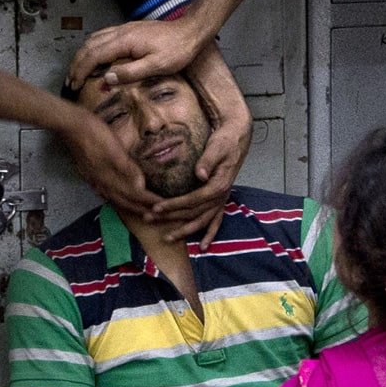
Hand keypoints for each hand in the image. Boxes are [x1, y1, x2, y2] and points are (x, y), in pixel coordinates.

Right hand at [59, 112, 161, 216]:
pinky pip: (105, 193)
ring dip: (127, 206)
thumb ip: (127, 169)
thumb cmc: (95, 134)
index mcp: (110, 178)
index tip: (164, 207)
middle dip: (140, 209)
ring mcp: (94, 180)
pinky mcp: (89, 174)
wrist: (71, 126)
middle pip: (124, 201)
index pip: (134, 194)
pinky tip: (114, 196)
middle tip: (155, 216)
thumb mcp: (114, 150)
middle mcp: (102, 183)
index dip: (149, 201)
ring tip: (138, 211)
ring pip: (114, 199)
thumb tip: (140, 187)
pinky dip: (114, 199)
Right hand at [66, 16, 210, 89]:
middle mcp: (120, 32)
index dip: (80, 71)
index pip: (93, 56)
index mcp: (124, 41)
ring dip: (83, 55)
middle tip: (70, 81)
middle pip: (88, 46)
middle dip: (76, 64)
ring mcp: (124, 29)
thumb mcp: (156, 66)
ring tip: (78, 71)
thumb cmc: (177, 50)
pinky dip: (92, 48)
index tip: (73, 85)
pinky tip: (94, 57)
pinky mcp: (129, 29)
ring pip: (93, 40)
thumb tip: (107, 79)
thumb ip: (130, 72)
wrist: (191, 30)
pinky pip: (102, 37)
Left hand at [150, 92, 251, 248]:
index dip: (174, 205)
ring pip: (201, 220)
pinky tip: (203, 247)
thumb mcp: (217, 146)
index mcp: (218, 185)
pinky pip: (216, 221)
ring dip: (184, 230)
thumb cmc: (224, 142)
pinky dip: (210, 234)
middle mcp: (221, 196)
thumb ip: (208, 160)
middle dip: (171, 218)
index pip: (193, 199)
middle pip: (193, 212)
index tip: (156, 207)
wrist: (237, 139)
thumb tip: (199, 174)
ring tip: (167, 238)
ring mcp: (221, 200)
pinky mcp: (220, 200)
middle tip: (149, 218)